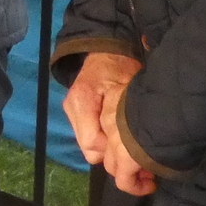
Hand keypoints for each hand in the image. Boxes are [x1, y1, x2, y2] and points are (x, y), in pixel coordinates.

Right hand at [63, 52, 154, 195]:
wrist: (106, 51)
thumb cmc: (120, 66)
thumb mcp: (127, 87)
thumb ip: (124, 114)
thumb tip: (129, 144)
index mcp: (82, 100)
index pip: (93, 142)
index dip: (114, 150)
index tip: (133, 149)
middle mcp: (72, 108)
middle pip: (89, 149)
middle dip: (112, 154)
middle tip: (134, 151)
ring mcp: (72, 112)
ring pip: (88, 147)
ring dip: (108, 149)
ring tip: (127, 145)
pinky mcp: (75, 114)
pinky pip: (88, 138)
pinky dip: (103, 141)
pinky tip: (117, 137)